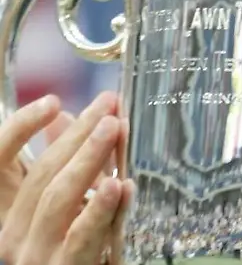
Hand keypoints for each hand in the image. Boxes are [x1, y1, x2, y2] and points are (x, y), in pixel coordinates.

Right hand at [0, 91, 134, 264]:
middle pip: (42, 174)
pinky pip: (81, 236)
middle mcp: (12, 234)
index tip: (52, 102)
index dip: (20, 128)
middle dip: (76, 136)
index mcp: (9, 214)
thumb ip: (66, 164)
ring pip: (58, 199)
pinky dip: (102, 208)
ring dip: (89, 160)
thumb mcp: (68, 205)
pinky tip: (119, 185)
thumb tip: (66, 115)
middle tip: (107, 109)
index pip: (0, 161)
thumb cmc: (75, 250)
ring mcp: (35, 256)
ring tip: (112, 130)